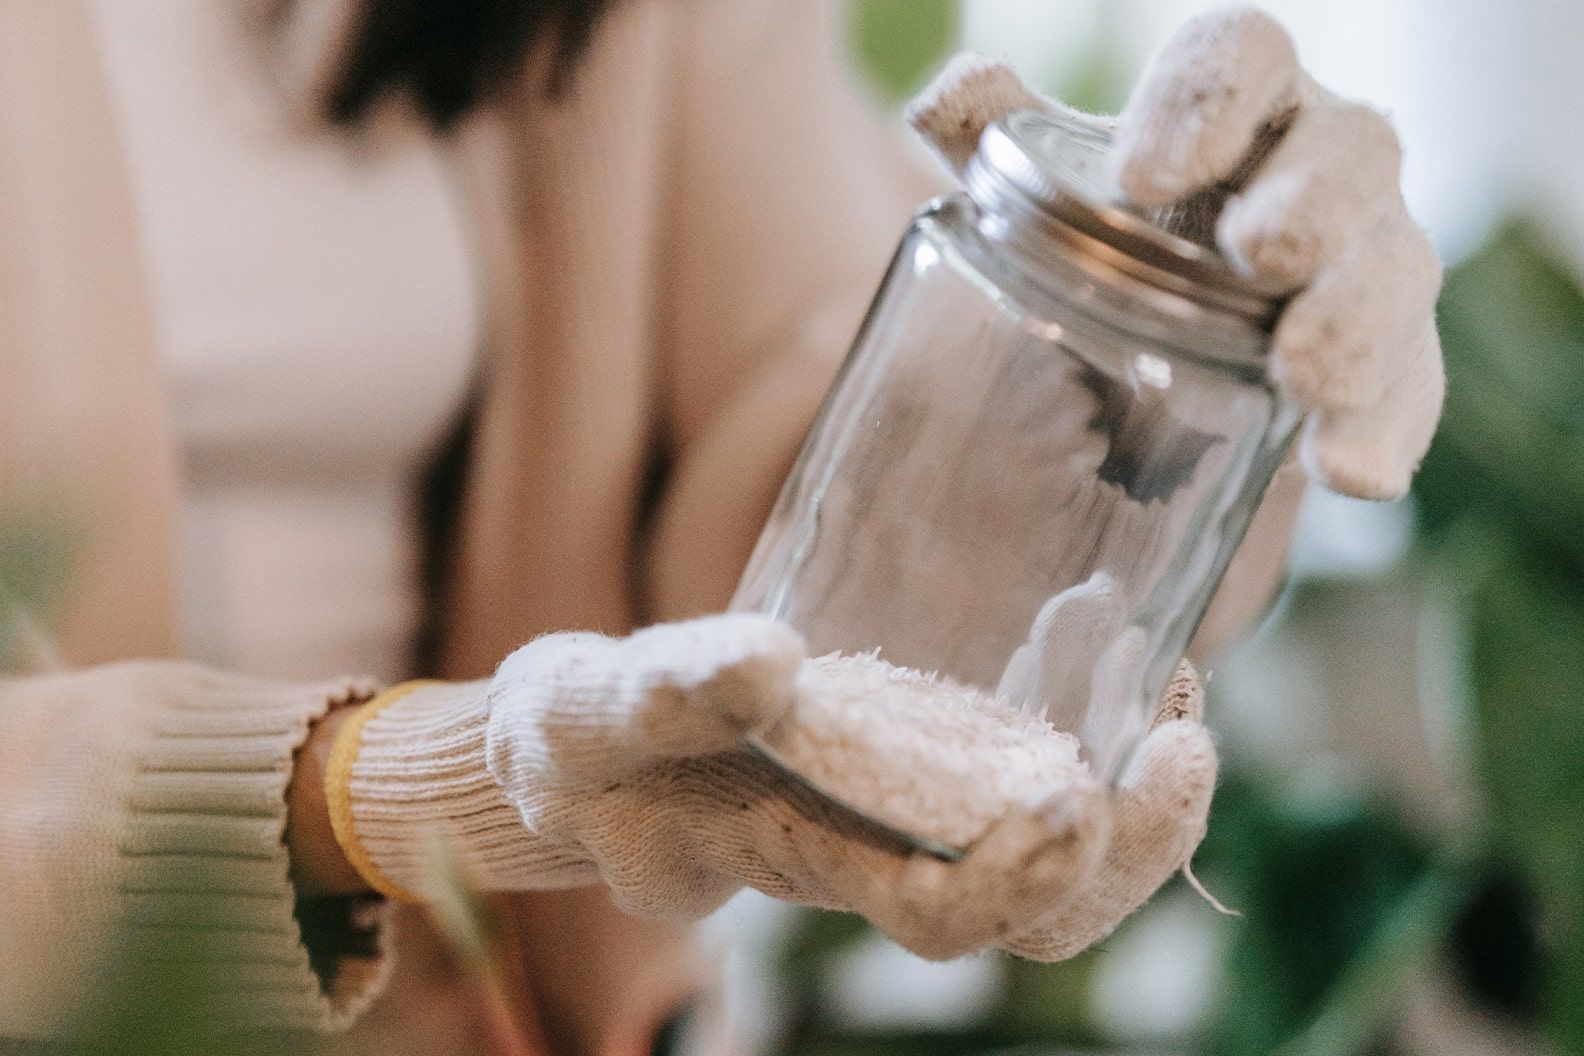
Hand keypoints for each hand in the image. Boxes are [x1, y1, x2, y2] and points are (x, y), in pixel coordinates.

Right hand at [340, 615, 1215, 961]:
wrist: (579, 746)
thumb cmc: (577, 743)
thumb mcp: (589, 715)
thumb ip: (664, 693)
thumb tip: (770, 666)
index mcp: (805, 859)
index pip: (944, 917)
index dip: (1026, 885)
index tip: (1084, 801)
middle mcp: (877, 850)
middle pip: (1039, 908)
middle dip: (1131, 844)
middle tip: (1183, 738)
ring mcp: (905, 803)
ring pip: (1052, 845)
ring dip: (1133, 785)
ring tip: (1172, 683)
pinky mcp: (913, 746)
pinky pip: (1026, 759)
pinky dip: (1085, 710)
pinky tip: (1102, 637)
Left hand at [906, 5, 1443, 500]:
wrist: (1120, 386)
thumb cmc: (1087, 257)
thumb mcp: (1029, 202)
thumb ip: (992, 143)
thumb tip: (947, 102)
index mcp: (1228, 113)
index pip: (1242, 59)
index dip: (1206, 100)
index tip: (1145, 176)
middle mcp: (1310, 175)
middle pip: (1354, 151)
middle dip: (1317, 200)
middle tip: (1259, 255)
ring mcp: (1355, 274)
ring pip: (1396, 270)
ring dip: (1360, 320)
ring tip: (1305, 377)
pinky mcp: (1376, 375)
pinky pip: (1408, 393)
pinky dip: (1385, 432)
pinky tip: (1350, 474)